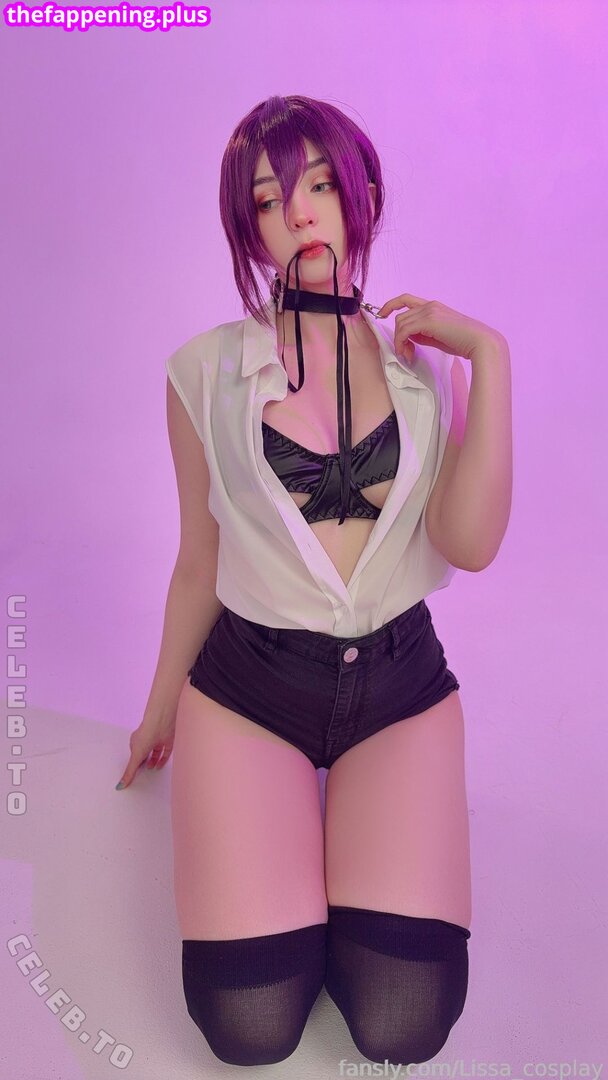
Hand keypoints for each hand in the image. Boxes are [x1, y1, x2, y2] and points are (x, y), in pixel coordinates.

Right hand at [115, 714, 175, 789]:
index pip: (134, 754)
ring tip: (150, 769)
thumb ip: (130, 771)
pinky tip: (159, 767)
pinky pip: (165, 752)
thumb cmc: (146, 735)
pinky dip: (163, 760)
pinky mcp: (168, 741)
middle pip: (145, 753)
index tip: (133, 773)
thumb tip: (121, 784)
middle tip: (142, 773)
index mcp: (136, 741)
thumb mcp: (136, 757)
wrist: (161, 724)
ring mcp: (158, 740)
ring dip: (153, 761)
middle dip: (144, 762)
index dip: (134, 763)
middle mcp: (147, 740)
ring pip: (155, 753)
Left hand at [377, 292, 505, 362]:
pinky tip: (407, 353)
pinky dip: (401, 342)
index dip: (391, 304)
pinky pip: (404, 330)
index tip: (382, 314)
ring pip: (400, 323)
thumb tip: (408, 337)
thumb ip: (423, 333)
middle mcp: (430, 305)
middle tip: (405, 352)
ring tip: (407, 355)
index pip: (406, 299)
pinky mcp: (429, 321)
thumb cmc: (462, 341)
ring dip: (399, 341)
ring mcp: (429, 311)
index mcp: (433, 306)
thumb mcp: (438, 336)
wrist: (479, 341)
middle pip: (400, 316)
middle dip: (398, 335)